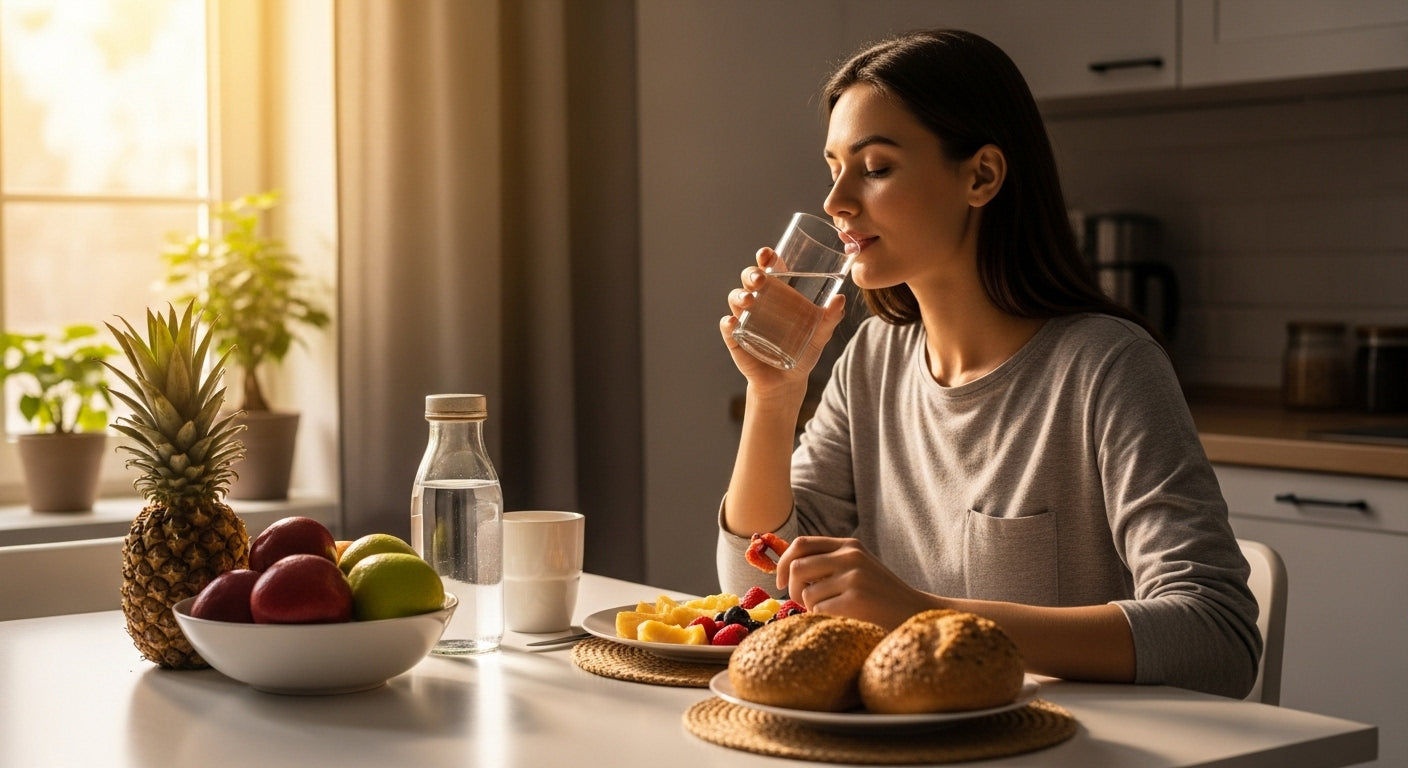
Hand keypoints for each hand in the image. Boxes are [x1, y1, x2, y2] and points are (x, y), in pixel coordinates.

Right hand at [718, 247, 846, 398]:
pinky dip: (728, 323)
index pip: (769, 268)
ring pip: (735, 298)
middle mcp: (758, 301)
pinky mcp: (735, 338)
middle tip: (760, 279)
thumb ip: (830, 319)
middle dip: (751, 274)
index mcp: (777, 293)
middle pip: (749, 278)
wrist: (787, 382)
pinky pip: (727, 327)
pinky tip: (732, 322)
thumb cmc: (803, 352)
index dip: (766, 258)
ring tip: (749, 300)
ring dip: (739, 295)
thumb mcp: (819, 335)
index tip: (767, 254)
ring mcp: (745, 318)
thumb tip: (841, 299)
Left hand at [774, 536, 941, 629]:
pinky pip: (819, 610)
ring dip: (811, 608)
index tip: (779, 582)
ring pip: (806, 593)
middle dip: (790, 589)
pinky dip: (823, 619)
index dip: (783, 563)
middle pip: (797, 567)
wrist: (916, 613)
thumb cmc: (881, 597)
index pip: (801, 544)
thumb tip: (787, 569)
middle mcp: (851, 556)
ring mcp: (854, 577)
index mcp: (849, 545)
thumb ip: (830, 563)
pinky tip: (842, 620)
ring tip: (831, 613)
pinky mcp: (856, 600)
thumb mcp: (859, 568)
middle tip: (800, 603)